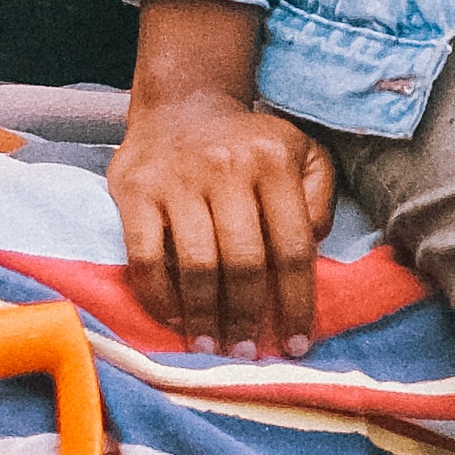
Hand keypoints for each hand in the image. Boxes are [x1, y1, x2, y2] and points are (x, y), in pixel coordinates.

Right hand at [112, 0, 336, 351]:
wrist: (182, 103)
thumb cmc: (250, 144)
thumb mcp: (302, 153)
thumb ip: (318, 197)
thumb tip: (311, 247)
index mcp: (273, 162)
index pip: (292, 246)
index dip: (296, 302)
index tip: (295, 343)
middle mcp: (227, 168)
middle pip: (243, 261)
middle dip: (247, 316)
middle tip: (245, 351)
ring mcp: (178, 180)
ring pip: (196, 265)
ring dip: (204, 315)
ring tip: (211, 343)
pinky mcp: (136, 191)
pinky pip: (146, 257)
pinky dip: (159, 296)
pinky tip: (173, 319)